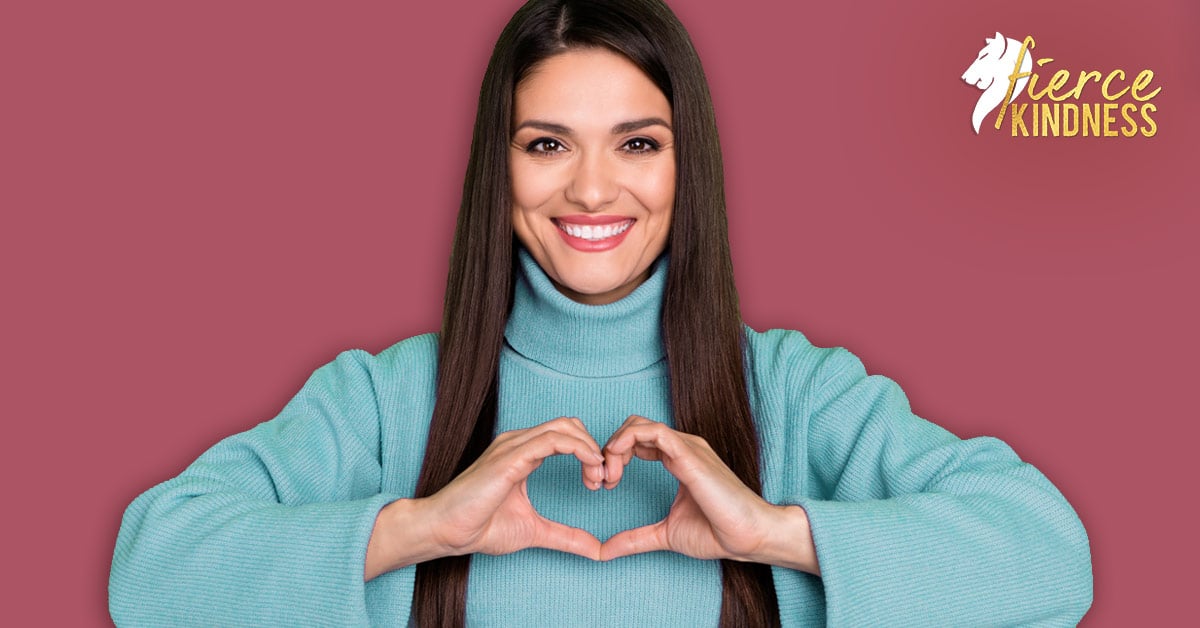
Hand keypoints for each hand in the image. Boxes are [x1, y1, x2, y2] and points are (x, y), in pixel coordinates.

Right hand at [366, 417, 604, 578]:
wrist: (445, 531)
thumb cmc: (479, 527)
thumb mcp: (534, 531)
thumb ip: (566, 536)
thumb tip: (597, 550)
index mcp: (523, 453)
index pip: (566, 436)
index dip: (590, 454)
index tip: (600, 483)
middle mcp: (518, 443)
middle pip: (570, 425)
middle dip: (594, 448)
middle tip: (604, 480)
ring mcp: (513, 446)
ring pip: (565, 427)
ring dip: (591, 449)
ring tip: (598, 478)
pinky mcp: (510, 456)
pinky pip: (552, 440)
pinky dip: (579, 450)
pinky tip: (590, 469)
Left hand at [598, 415, 819, 573]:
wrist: (748, 537)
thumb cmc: (717, 532)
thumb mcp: (664, 535)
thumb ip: (634, 539)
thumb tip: (604, 551)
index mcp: (677, 459)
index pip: (637, 440)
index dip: (615, 457)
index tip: (606, 485)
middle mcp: (682, 447)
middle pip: (634, 427)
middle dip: (610, 449)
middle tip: (602, 481)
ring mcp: (687, 447)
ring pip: (639, 425)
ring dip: (615, 446)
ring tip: (609, 476)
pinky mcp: (690, 454)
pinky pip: (654, 431)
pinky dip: (627, 440)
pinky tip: (616, 462)